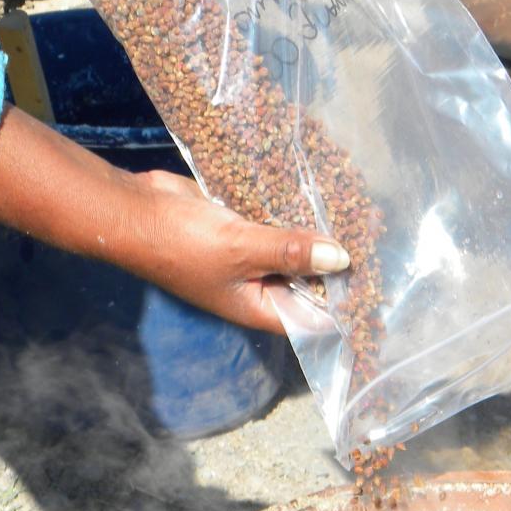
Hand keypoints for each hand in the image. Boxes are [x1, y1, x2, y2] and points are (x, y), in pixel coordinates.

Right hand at [0, 106, 348, 334]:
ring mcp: (249, 257)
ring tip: (360, 212)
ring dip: (317, 233)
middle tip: (377, 238)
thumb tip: (341, 258)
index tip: (378, 286)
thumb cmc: (181, 242)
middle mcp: (258, 286)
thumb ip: (292, 251)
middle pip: (308, 282)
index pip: (314, 317)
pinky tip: (322, 193)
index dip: (343, 305)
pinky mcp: (241, 228)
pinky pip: (277, 224)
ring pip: (294, 249)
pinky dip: (294, 213)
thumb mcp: (242, 248)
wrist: (132, 210)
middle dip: (336, 263)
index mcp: (259, 306)